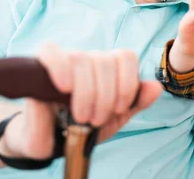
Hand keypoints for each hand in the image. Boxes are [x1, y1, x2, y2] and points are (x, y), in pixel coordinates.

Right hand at [0, 43, 161, 159]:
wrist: (46, 141)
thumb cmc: (80, 128)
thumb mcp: (112, 121)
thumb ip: (134, 103)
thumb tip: (156, 87)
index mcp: (107, 69)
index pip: (125, 56)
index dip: (127, 82)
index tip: (120, 109)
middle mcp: (87, 60)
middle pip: (104, 61)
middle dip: (105, 96)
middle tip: (96, 120)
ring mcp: (63, 60)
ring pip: (82, 58)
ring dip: (86, 92)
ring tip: (81, 117)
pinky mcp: (37, 65)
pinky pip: (50, 51)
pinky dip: (60, 67)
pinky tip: (65, 87)